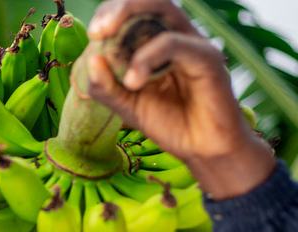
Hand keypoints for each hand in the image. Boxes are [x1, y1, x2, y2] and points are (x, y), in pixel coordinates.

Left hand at [85, 0, 274, 198]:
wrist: (203, 150)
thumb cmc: (170, 124)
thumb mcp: (127, 106)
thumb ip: (106, 86)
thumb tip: (90, 59)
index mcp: (158, 41)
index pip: (133, 11)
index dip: (109, 13)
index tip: (92, 35)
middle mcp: (178, 35)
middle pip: (149, 1)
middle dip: (117, 9)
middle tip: (97, 32)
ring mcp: (193, 43)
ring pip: (162, 10)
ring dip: (129, 24)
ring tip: (107, 57)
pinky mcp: (207, 58)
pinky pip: (173, 43)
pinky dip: (146, 58)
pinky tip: (133, 81)